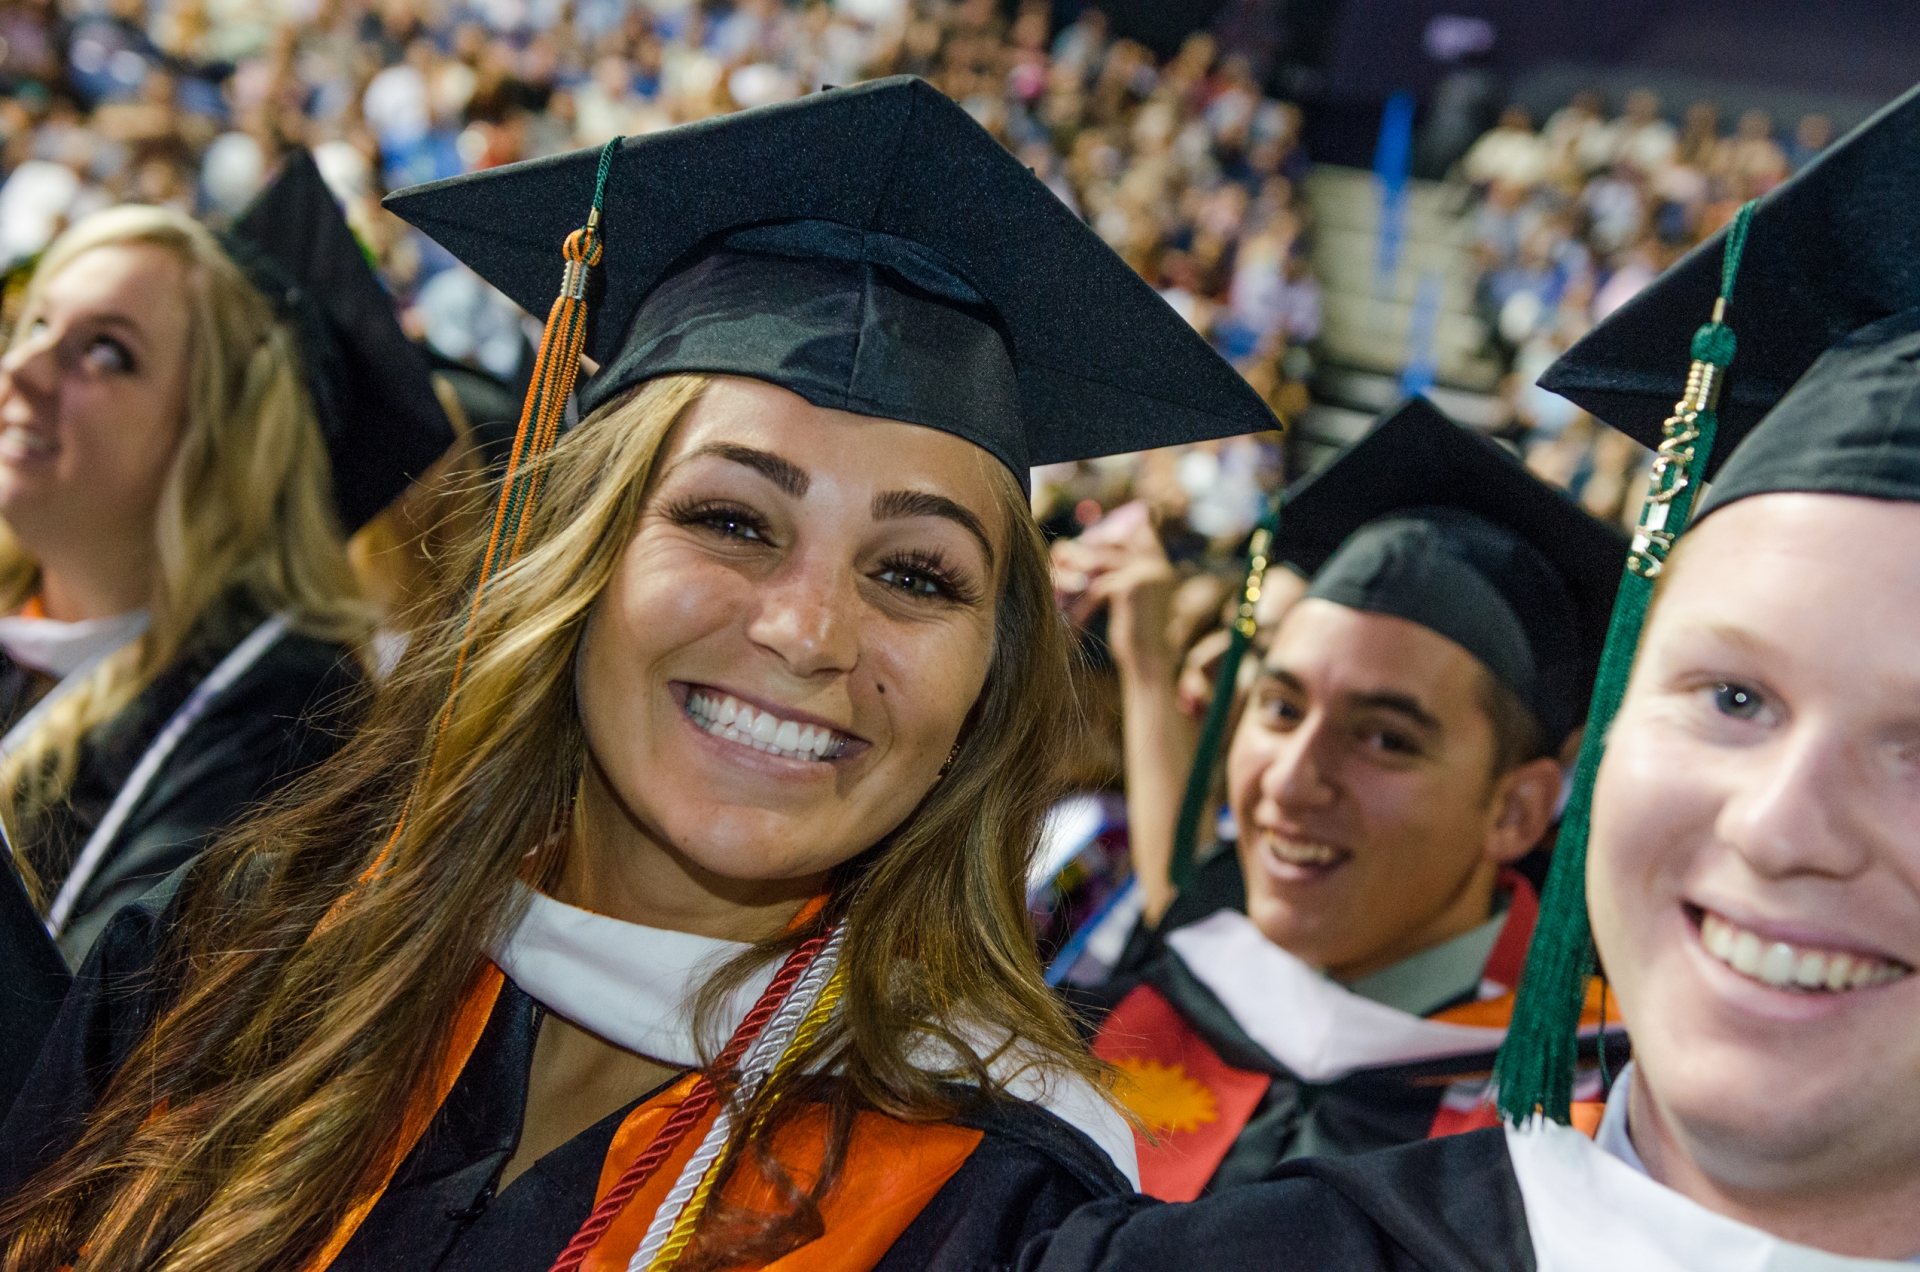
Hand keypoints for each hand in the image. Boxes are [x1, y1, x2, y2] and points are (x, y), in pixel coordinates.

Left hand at [1051, 503, 1178, 682]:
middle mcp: (1156, 567)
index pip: (1142, 533)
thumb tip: (1096, 562)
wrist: (1150, 664)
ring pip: (1100, 562)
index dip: (1115, 531)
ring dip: (1076, 570)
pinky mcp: (1128, 588)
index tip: (1090, 538)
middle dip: (1089, 547)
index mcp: (1161, 569)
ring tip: (1057, 576)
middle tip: (1064, 552)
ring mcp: (1144, 574)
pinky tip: (1069, 617)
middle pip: (1116, 543)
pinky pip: (1095, 587)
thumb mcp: (1135, 603)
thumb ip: (1125, 579)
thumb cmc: (1139, 639)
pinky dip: (1080, 603)